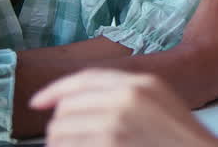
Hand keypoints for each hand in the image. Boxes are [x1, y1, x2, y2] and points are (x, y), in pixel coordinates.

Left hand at [32, 69, 217, 146]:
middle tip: (64, 138)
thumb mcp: (158, 102)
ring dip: (61, 143)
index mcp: (140, 83)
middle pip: (68, 106)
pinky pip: (70, 146)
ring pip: (62, 129)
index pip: (84, 79)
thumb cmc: (180, 137)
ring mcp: (118, 122)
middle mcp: (127, 97)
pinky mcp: (111, 143)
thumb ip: (124, 94)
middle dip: (60, 124)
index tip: (37, 102)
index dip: (55, 90)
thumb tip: (77, 102)